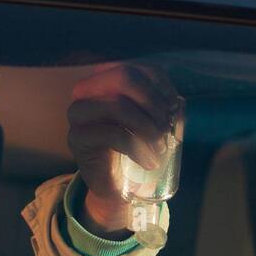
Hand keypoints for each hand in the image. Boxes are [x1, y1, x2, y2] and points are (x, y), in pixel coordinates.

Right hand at [66, 63, 182, 233]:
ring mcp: (78, 113)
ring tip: (160, 149)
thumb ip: (163, 107)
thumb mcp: (153, 124)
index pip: (137, 68)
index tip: (173, 109)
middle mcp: (87, 90)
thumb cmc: (137, 150)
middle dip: (152, 103)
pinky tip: (149, 162)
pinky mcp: (77, 138)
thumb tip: (177, 104)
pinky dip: (138, 149)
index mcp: (106, 81)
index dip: (161, 86)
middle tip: (165, 129)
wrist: (118, 187)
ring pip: (118, 105)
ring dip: (148, 129)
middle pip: (124, 77)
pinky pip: (113, 134)